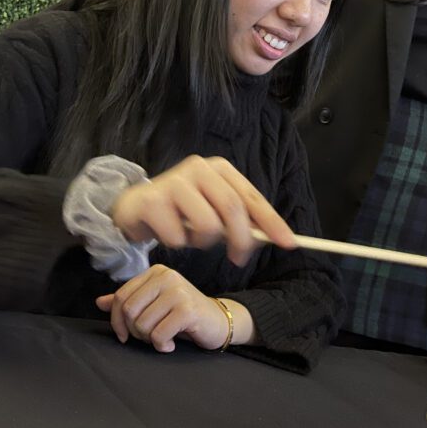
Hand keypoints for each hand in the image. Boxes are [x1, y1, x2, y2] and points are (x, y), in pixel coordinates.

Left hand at [96, 264, 252, 351]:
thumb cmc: (183, 314)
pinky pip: (158, 334)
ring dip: (149, 340)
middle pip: (130, 310)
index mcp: (155, 272)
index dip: (117, 320)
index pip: (121, 296)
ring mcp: (178, 292)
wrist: (218, 322)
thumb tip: (99, 302)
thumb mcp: (154, 304)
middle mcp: (167, 277)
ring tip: (162, 339)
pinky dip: (161, 345)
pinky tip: (170, 345)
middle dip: (134, 331)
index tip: (124, 335)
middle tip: (148, 337)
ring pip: (143, 324)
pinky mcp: (187, 310)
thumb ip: (129, 301)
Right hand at [111, 155, 294, 266]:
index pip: (251, 197)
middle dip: (241, 240)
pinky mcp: (153, 201)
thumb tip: (274, 237)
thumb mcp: (214, 211)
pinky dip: (179, 244)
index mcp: (219, 168)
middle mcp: (199, 168)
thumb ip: (241, 220)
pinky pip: (179, 237)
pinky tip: (168, 234)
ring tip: (191, 237)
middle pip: (232, 209)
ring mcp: (174, 182)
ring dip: (203, 242)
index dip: (272, 222)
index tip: (290, 243)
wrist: (136, 209)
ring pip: (208, 225)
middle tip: (239, 259)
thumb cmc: (181, 211)